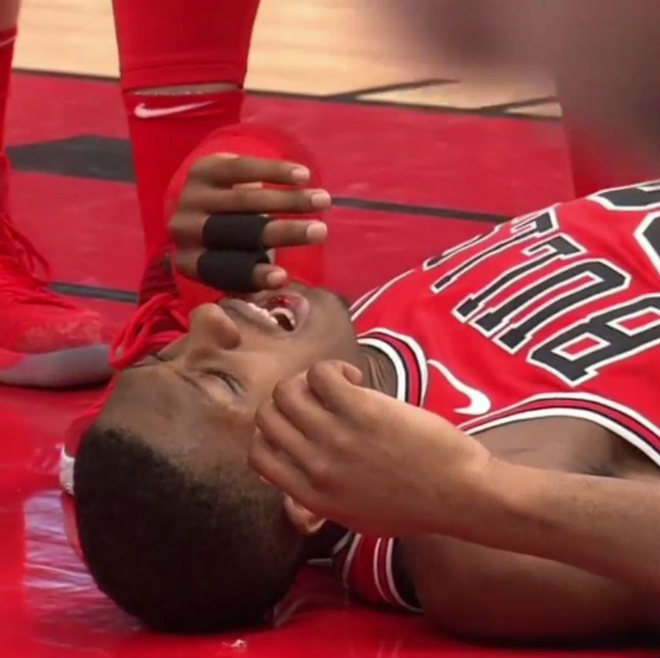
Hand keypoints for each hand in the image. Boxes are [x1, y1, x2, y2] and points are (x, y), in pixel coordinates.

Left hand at [169, 154, 330, 290]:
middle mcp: (184, 230)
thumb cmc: (230, 244)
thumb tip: (283, 284)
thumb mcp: (236, 262)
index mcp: (190, 263)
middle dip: (283, 231)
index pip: (225, 271)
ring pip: (245, 199)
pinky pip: (243, 167)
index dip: (255, 275)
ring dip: (290, 199)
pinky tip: (303, 176)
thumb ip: (254, 274)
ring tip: (323, 200)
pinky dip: (276, 171)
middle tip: (320, 232)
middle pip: (239, 232)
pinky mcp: (202, 168)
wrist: (201, 200)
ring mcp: (191, 197)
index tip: (285, 277)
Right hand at [249, 361, 492, 535]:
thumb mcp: (355, 517)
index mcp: (311, 495)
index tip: (296, 425)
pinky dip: (333, 369)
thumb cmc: (413, 505)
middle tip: (319, 399)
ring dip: (308, 381)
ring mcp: (335, 438)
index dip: (270, 434)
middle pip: (268, 415)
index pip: (258, 455)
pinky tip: (356, 379)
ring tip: (340, 388)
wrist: (457, 494)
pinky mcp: (361, 410)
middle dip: (289, 401)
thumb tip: (298, 475)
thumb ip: (320, 499)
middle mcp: (315, 466)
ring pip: (287, 390)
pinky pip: (321, 373)